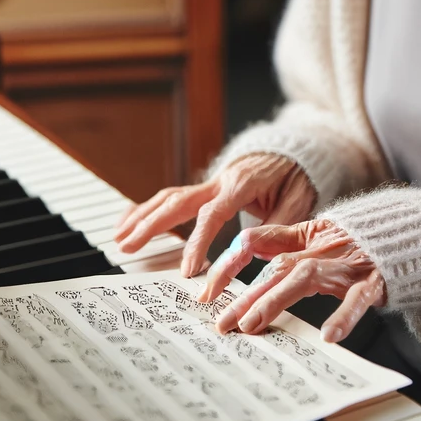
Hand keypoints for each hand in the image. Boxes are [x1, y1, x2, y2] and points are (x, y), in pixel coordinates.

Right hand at [113, 154, 315, 277]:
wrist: (295, 150)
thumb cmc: (298, 176)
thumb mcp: (300, 198)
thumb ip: (281, 224)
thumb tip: (257, 249)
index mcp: (241, 184)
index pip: (213, 214)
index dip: (198, 242)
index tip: (187, 270)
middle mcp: (220, 181)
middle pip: (178, 201)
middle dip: (150, 225)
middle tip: (128, 248)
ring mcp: (210, 182)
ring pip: (169, 197)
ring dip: (143, 216)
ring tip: (120, 239)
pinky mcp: (206, 187)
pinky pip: (173, 195)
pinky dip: (150, 208)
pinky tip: (131, 221)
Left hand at [198, 219, 385, 342]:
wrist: (412, 233)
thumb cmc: (361, 242)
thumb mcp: (320, 237)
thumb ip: (288, 244)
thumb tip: (246, 257)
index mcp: (306, 235)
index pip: (258, 239)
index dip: (230, 260)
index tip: (206, 288)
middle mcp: (323, 247)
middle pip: (276, 266)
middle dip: (245, 294)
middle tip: (222, 323)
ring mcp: (348, 262)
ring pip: (305, 276)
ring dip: (275, 300)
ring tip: (253, 324)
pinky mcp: (376, 279)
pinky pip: (358, 297)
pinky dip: (344, 315)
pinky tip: (329, 335)